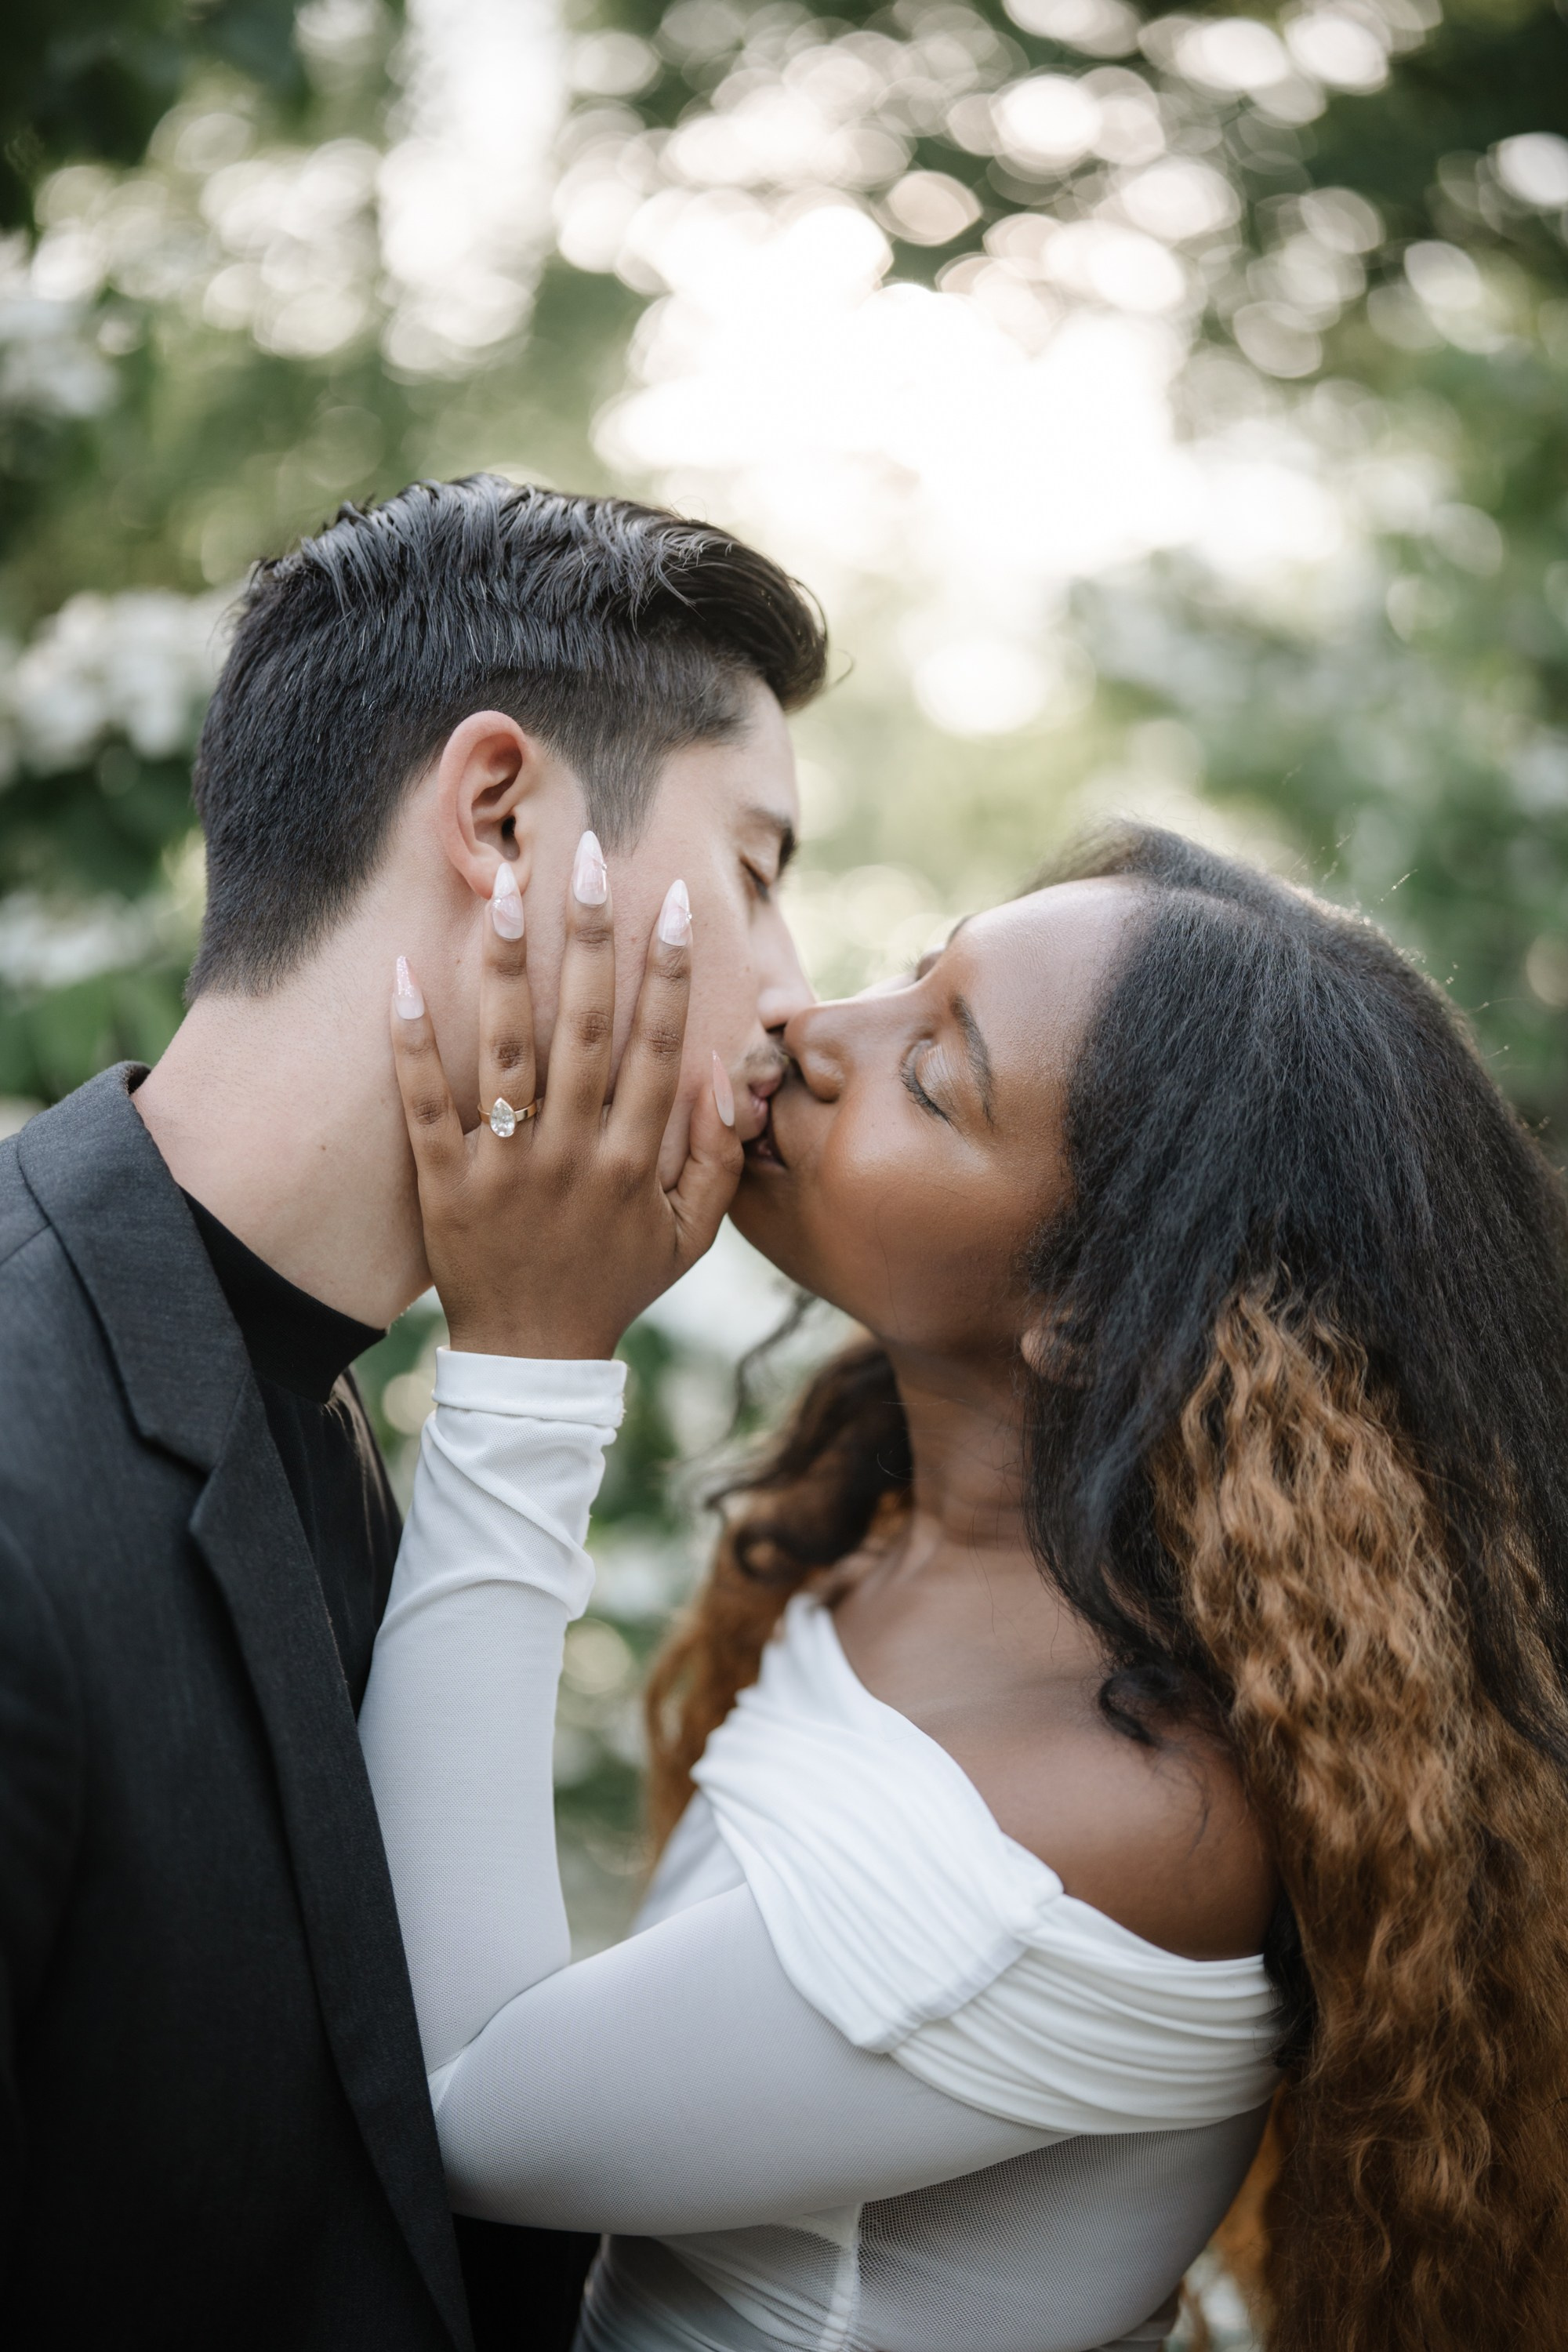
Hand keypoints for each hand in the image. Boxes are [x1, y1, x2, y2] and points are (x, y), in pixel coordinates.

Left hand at [389, 835, 742, 1358]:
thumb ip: (719, 1155)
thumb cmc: (618, 1284)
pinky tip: (402, 975)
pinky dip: (413, 1040)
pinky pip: (426, 1101)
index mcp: (636, 1160)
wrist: (533, 1358)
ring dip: (504, 965)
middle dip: (588, 939)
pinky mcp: (445, 1181)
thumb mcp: (693, 1234)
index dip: (666, 972)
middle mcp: (574, 1152)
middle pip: (584, 1028)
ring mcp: (506, 1166)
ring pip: (507, 1049)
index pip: (655, 1045)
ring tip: (500, 887)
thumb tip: (724, 1070)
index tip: (670, 901)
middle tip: (584, 857)